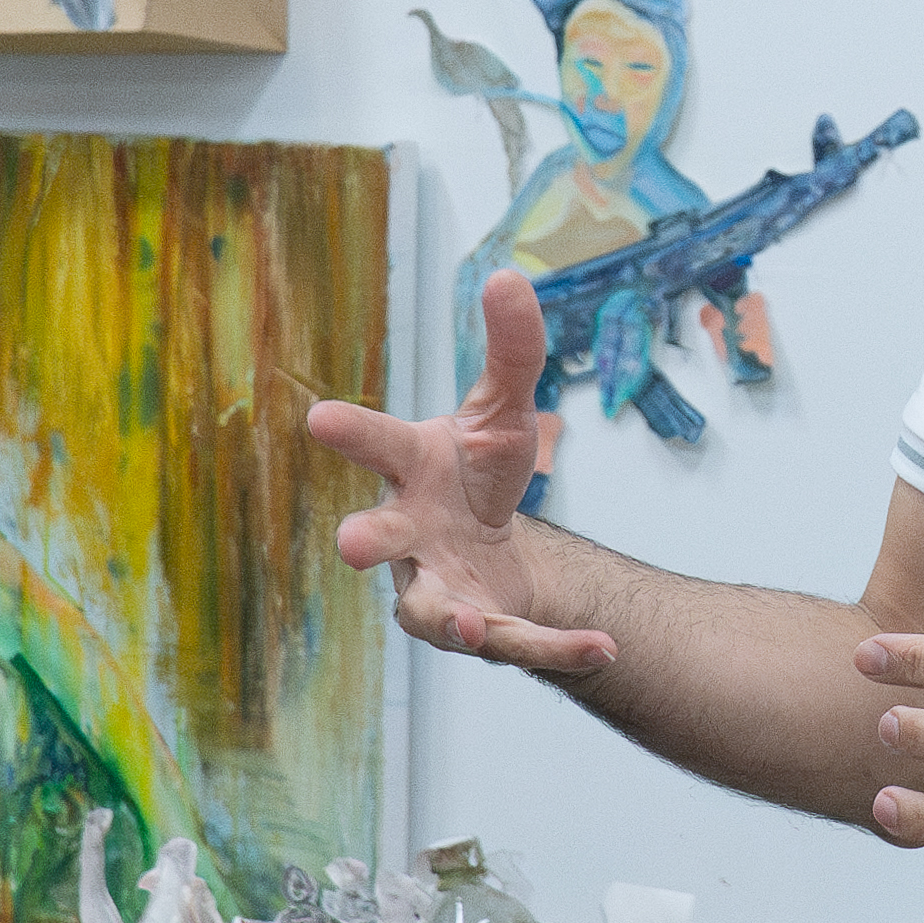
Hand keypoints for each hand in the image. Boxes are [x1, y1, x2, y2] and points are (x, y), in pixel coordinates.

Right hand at [304, 273, 616, 681]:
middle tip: (353, 544)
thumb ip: (510, 350)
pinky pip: (514, 645)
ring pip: (431, 611)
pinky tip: (603, 648)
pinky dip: (556, 648)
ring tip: (471, 626)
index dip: (349, 431)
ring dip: (449, 619)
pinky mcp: (476, 627)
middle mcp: (406, 532)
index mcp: (409, 468)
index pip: (376, 442)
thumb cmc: (478, 469)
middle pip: (377, 537)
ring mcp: (434, 586)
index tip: (320, 417)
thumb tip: (509, 274)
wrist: (493, 546)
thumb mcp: (504, 408)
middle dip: (366, 539)